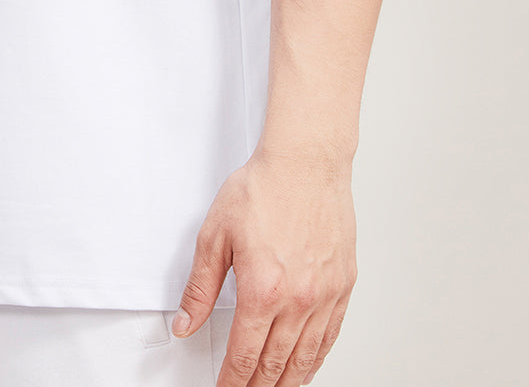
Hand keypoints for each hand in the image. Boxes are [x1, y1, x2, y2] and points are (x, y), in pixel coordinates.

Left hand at [171, 149, 356, 385]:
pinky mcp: (343, 285)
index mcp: (263, 290)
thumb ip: (200, 287)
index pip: (245, 354)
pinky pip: (331, 336)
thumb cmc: (263, 188)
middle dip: (257, 386)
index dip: (232, 380)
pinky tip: (307, 365)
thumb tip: (185, 322)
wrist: (305, 163)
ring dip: (288, 381)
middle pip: (276, 364)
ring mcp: (325, 295)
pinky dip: (317, 359)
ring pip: (306, 357)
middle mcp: (298, 299)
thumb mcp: (215, 235)